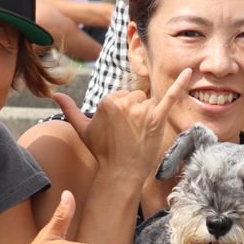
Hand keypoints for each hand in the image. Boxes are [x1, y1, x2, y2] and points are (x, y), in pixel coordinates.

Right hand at [51, 68, 187, 183]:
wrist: (120, 172)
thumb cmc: (102, 151)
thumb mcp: (82, 129)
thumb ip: (70, 109)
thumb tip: (54, 94)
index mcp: (108, 100)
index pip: (122, 96)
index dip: (122, 113)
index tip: (119, 129)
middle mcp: (124, 102)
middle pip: (137, 97)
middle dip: (135, 113)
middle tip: (128, 134)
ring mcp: (141, 111)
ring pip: (149, 102)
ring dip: (147, 116)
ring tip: (138, 135)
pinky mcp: (157, 119)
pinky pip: (170, 97)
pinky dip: (181, 84)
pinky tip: (189, 72)